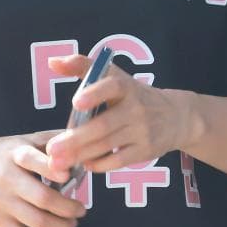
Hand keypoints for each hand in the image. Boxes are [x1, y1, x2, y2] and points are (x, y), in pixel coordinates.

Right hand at [0, 130, 86, 226]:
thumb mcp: (19, 140)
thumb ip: (47, 139)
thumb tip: (75, 138)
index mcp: (15, 153)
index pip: (33, 160)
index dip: (52, 168)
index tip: (68, 174)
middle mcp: (7, 177)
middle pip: (42, 197)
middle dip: (68, 208)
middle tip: (80, 209)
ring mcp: (1, 201)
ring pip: (38, 221)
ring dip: (62, 226)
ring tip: (71, 223)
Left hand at [45, 54, 193, 172]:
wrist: (175, 116)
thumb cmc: (132, 93)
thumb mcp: (112, 74)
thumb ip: (81, 66)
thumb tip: (52, 62)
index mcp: (124, 85)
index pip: (111, 86)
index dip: (94, 93)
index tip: (76, 102)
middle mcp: (135, 107)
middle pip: (103, 125)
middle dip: (76, 138)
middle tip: (53, 149)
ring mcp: (141, 131)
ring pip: (107, 144)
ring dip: (81, 154)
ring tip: (58, 161)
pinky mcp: (145, 151)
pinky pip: (119, 160)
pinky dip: (100, 164)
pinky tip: (84, 164)